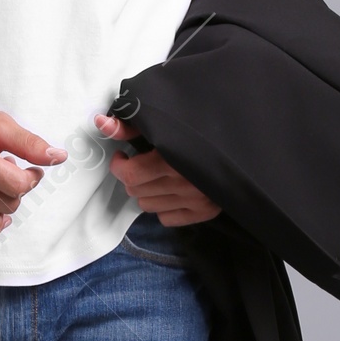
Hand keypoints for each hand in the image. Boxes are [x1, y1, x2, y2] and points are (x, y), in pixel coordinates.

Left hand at [93, 113, 220, 226]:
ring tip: (157, 176)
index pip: (130, 175)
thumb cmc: (198, 129)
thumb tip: (101, 123)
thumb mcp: (163, 123)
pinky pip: (166, 218)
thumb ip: (130, 127)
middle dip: (132, 177)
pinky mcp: (205, 211)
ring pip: (147, 205)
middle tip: (141, 164)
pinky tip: (171, 190)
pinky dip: (163, 206)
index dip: (119, 165)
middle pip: (135, 191)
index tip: (123, 157)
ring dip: (146, 191)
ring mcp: (196, 200)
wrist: (238, 142)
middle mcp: (185, 183)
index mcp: (174, 159)